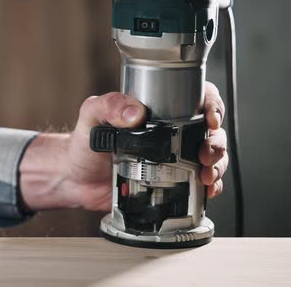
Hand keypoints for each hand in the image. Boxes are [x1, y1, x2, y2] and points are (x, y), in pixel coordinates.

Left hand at [19, 82, 227, 211]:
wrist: (74, 178)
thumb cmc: (83, 143)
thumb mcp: (92, 116)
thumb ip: (110, 105)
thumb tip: (135, 111)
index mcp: (157, 112)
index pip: (196, 99)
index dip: (212, 106)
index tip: (210, 119)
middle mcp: (171, 134)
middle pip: (211, 131)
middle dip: (216, 142)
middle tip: (204, 153)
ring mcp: (173, 159)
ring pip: (210, 158)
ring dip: (216, 166)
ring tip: (204, 175)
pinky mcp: (171, 183)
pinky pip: (198, 185)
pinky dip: (208, 188)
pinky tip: (204, 190)